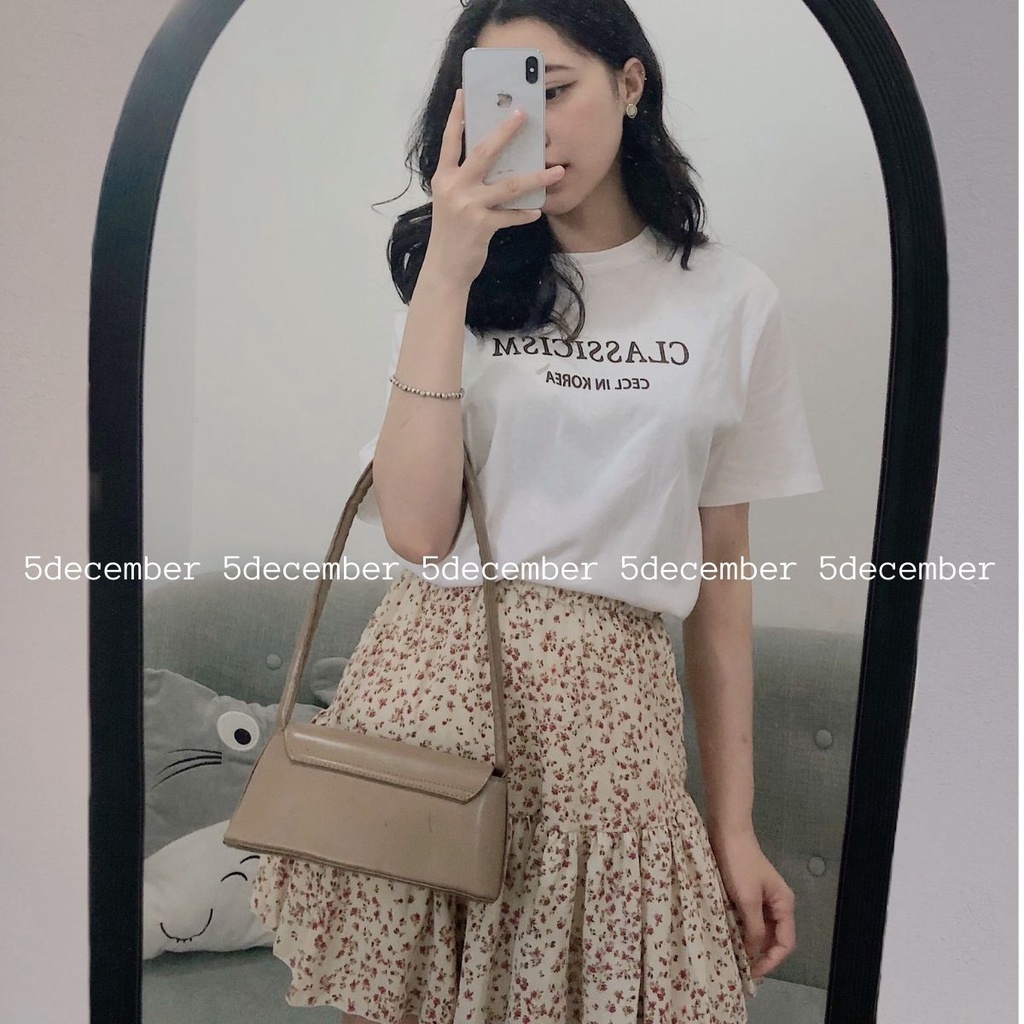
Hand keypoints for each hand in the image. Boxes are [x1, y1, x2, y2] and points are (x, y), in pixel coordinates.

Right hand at [425, 88, 565, 287]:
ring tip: (556, 171)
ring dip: (536, 177)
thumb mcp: (450, 201)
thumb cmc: (451, 233)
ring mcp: (468, 206)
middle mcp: (454, 187)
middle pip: (483, 152)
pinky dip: (525, 213)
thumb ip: (464, 181)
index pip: (450, 140)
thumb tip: (494, 164)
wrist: (444, 268)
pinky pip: (511, 215)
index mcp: (443, 177)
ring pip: (508, 185)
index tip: (465, 93)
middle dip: (504, 131)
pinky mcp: (482, 225)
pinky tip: (537, 210)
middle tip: (523, 114)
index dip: (457, 116)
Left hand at [709, 828, 796, 978]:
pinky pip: (749, 918)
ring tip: (734, 957)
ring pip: (760, 929)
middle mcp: (777, 903)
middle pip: (774, 938)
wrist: (727, 832)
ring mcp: (762, 897)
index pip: (786, 943)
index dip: (771, 960)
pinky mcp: (747, 892)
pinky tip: (730, 937)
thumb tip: (754, 953)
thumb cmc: (738, 864)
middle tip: (742, 969)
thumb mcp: (747, 899)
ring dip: (749, 943)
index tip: (753, 972)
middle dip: (760, 955)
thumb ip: (753, 928)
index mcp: (784, 904)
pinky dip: (742, 929)